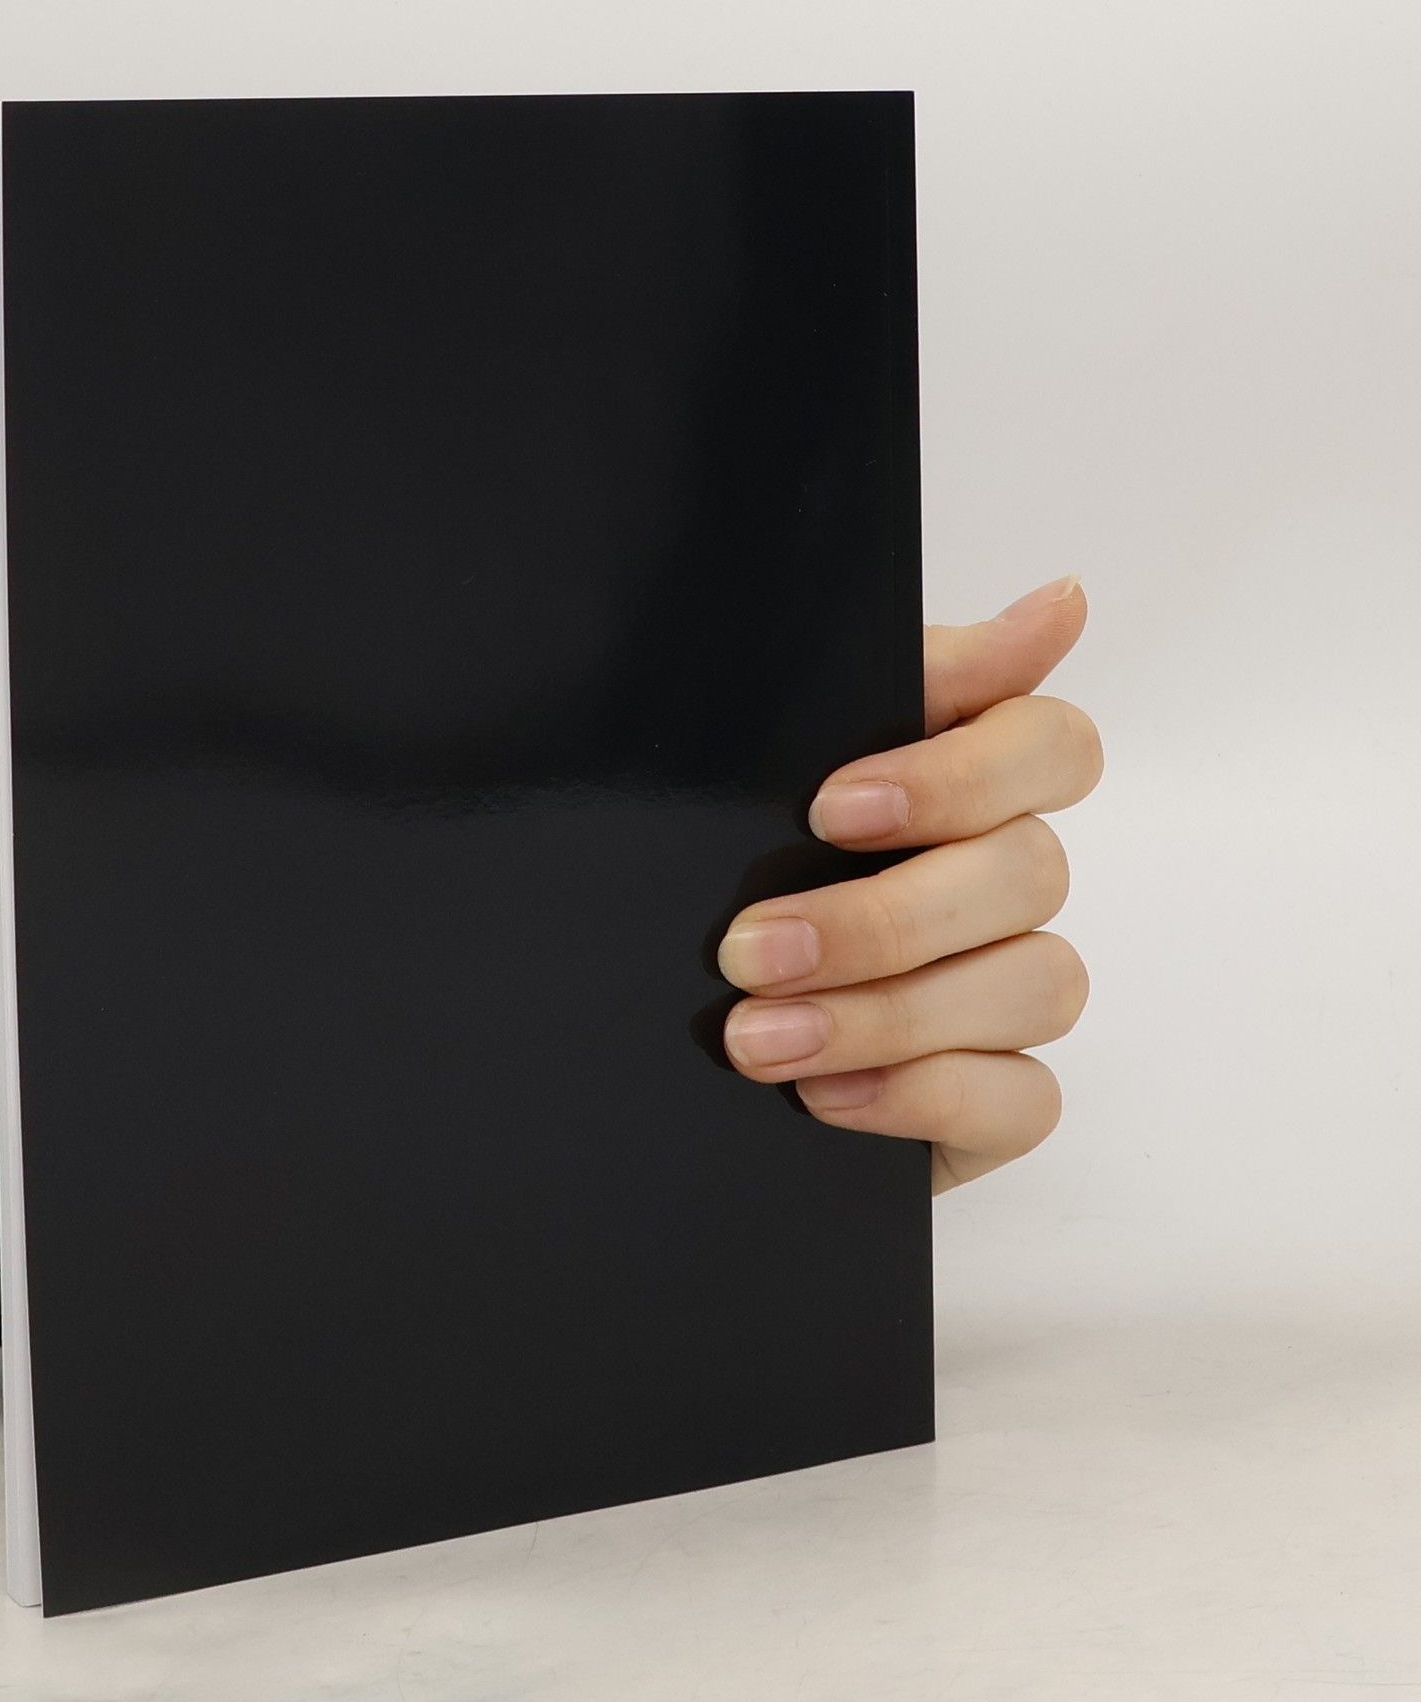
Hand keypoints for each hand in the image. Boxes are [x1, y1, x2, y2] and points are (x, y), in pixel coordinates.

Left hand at [717, 575, 1100, 1193]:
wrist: (641, 1011)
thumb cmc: (724, 874)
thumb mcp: (764, 764)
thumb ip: (895, 681)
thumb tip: (1060, 602)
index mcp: (963, 785)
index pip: (1050, 746)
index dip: (959, 777)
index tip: (829, 808)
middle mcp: (1003, 881)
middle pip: (1028, 874)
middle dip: (880, 921)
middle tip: (748, 951)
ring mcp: (1008, 991)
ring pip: (1033, 986)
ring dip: (886, 1016)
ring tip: (757, 1039)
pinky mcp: (995, 1099)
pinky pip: (1023, 1099)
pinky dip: (921, 1096)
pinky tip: (820, 1097)